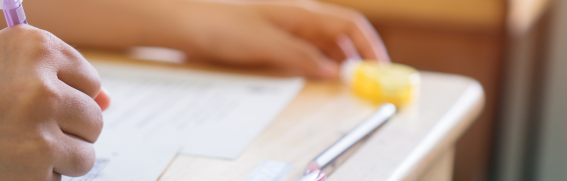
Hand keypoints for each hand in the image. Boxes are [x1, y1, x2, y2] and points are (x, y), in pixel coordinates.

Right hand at [0, 25, 107, 179]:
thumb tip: (109, 101)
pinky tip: (0, 167)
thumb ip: (56, 78)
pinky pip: (59, 180)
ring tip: (10, 151)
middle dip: (65, 132)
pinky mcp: (35, 170)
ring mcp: (42, 130)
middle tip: (18, 133)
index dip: (62, 100)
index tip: (30, 106)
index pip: (89, 81)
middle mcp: (44, 85)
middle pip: (93, 119)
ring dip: (55, 159)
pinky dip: (36, 180)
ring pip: (84, 154)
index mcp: (37, 47)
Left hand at [153, 0, 388, 77]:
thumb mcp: (266, 43)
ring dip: (335, 63)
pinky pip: (301, 54)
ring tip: (340, 85)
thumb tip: (334, 72)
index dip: (370, 45)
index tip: (380, 70)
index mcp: (302, 12)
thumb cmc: (222, 25)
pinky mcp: (269, 42)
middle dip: (356, 57)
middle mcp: (297, 19)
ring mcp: (283, 30)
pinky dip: (313, 66)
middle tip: (363, 84)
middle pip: (339, 36)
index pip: (350, 24)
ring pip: (321, 46)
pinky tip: (310, 80)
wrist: (185, 23)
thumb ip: (301, 57)